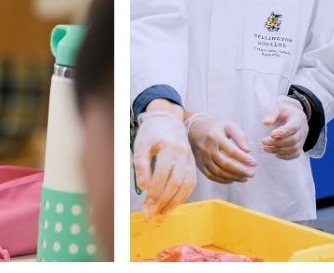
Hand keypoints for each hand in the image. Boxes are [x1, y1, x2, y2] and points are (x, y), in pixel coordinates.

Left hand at [132, 104, 196, 220]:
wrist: (168, 120)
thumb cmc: (152, 133)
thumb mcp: (141, 144)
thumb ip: (141, 164)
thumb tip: (143, 187)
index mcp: (170, 147)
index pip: (163, 173)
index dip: (155, 191)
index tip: (145, 204)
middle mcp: (183, 154)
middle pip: (175, 182)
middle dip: (163, 201)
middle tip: (151, 214)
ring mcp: (189, 160)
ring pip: (185, 185)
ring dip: (173, 202)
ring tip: (161, 214)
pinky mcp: (192, 165)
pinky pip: (190, 184)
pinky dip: (182, 197)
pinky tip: (171, 205)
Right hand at [185, 113, 256, 183]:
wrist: (195, 128)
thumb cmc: (216, 126)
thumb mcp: (229, 125)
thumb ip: (239, 137)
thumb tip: (248, 151)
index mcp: (215, 136)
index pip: (231, 151)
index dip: (243, 158)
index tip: (254, 163)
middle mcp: (207, 148)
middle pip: (224, 163)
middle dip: (240, 170)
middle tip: (252, 173)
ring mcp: (202, 157)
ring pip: (218, 172)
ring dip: (233, 177)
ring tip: (245, 178)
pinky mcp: (200, 164)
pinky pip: (211, 176)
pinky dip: (222, 180)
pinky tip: (233, 180)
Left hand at [259, 97, 306, 159]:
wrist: (292, 114)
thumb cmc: (283, 111)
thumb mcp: (276, 107)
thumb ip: (271, 113)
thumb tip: (266, 122)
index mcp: (298, 118)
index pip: (293, 127)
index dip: (283, 132)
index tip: (271, 134)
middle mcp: (302, 129)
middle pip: (293, 139)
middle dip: (277, 143)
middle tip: (264, 142)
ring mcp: (302, 138)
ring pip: (294, 148)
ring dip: (279, 150)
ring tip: (266, 148)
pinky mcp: (300, 145)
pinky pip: (296, 153)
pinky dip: (285, 156)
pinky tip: (275, 153)